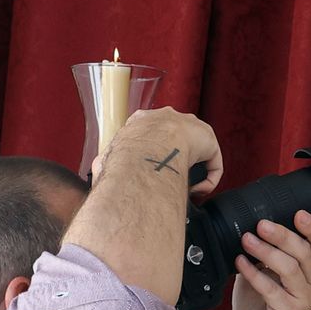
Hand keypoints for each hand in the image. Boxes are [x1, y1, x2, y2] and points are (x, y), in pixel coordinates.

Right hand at [99, 107, 223, 196]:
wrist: (149, 148)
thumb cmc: (127, 153)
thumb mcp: (108, 156)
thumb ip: (104, 164)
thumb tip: (98, 174)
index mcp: (143, 120)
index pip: (150, 133)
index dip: (152, 152)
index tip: (152, 167)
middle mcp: (168, 118)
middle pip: (176, 138)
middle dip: (175, 158)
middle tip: (171, 177)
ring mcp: (190, 126)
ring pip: (195, 149)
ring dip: (192, 168)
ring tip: (185, 185)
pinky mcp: (207, 139)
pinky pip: (212, 162)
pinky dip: (208, 179)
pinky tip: (200, 191)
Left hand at [230, 211, 310, 309]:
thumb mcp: (258, 276)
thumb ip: (259, 257)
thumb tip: (249, 232)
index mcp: (308, 273)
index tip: (298, 213)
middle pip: (303, 252)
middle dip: (281, 234)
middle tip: (260, 225)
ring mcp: (303, 300)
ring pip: (290, 267)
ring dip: (266, 251)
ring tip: (246, 240)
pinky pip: (272, 288)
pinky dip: (254, 273)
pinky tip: (240, 264)